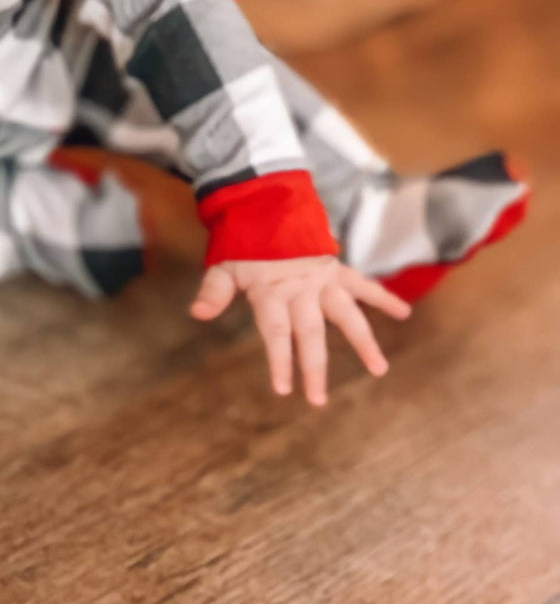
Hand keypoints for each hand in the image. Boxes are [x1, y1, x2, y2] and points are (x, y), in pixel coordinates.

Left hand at [189, 255, 411, 405]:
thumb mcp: (223, 264)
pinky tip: (405, 313)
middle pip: (309, 333)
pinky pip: (363, 284)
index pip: (276, 332)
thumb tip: (197, 314)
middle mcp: (300, 288)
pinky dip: (384, 297)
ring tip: (379, 370)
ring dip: (363, 341)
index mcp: (271, 290)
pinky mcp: (337, 268)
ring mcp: (322, 279)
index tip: (284, 391)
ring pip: (346, 314)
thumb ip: (214, 290)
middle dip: (313, 367)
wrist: (264, 203)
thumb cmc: (242, 242)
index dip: (280, 360)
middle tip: (318, 400)